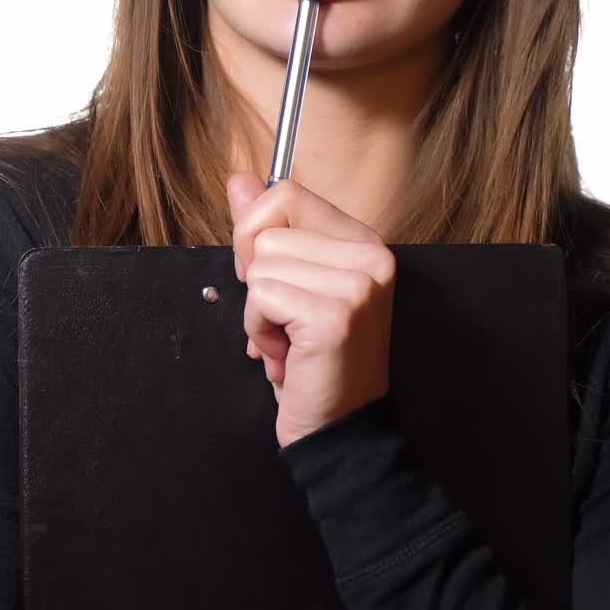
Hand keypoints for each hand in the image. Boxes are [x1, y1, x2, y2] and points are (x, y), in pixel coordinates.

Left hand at [227, 172, 396, 448]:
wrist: (340, 430)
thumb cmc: (314, 360)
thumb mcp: (290, 283)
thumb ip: (265, 227)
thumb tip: (240, 180)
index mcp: (361, 241)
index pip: (286, 194)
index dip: (258, 235)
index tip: (275, 279)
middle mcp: (369, 255)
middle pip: (266, 228)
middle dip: (255, 278)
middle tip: (285, 318)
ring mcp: (357, 283)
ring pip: (259, 264)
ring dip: (258, 311)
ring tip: (290, 340)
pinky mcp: (336, 314)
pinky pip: (260, 297)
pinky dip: (260, 331)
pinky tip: (289, 355)